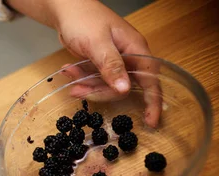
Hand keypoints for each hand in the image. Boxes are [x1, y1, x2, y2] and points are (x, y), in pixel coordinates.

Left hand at [52, 0, 161, 126]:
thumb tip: (124, 88)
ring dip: (87, 85)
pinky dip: (82, 79)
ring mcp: (114, 61)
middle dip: (100, 92)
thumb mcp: (97, 43)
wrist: (66, 8)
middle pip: (123, 87)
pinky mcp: (100, 64)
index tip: (151, 122)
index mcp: (135, 49)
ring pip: (106, 86)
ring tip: (69, 74)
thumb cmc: (83, 19)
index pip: (151, 79)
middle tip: (79, 90)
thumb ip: (111, 66)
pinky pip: (95, 80)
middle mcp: (128, 56)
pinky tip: (69, 70)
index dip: (153, 101)